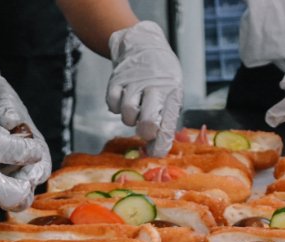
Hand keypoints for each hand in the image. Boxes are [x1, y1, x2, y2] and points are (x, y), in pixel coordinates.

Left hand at [0, 55, 51, 188]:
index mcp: (29, 139)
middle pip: (23, 180)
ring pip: (1, 184)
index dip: (36, 173)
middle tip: (6, 193)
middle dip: (17, 189)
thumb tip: (13, 121)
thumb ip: (6, 108)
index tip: (29, 179)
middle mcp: (16, 153)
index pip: (40, 162)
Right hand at [106, 21, 182, 156]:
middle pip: (148, 120)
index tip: (157, 155)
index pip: (168, 123)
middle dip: (146, 131)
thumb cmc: (160, 74)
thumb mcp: (171, 90)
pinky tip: (123, 101)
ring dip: (130, 118)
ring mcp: (134, 83)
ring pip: (128, 113)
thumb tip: (158, 148)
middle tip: (145, 131)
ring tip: (135, 111)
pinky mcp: (117, 80)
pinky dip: (115, 107)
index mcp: (172, 91)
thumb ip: (166, 116)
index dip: (162, 143)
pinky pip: (112, 103)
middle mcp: (154, 87)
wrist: (142, 42)